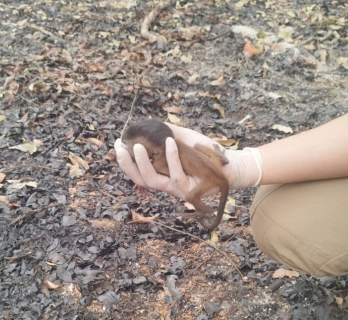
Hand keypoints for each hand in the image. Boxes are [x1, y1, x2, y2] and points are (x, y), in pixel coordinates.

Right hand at [115, 123, 261, 199]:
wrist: (230, 164)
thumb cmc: (205, 153)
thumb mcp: (182, 140)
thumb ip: (166, 134)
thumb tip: (147, 125)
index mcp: (162, 174)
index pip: (138, 172)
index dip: (125, 161)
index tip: (117, 145)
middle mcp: (167, 184)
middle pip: (140, 179)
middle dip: (127, 164)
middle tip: (120, 147)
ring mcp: (177, 189)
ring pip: (152, 181)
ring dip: (143, 163)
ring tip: (138, 146)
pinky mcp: (189, 190)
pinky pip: (176, 175)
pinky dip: (171, 157)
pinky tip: (169, 142)